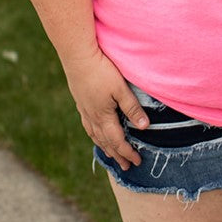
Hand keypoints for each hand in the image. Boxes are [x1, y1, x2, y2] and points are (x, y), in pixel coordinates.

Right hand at [62, 46, 149, 170]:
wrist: (77, 55)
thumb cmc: (101, 70)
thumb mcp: (121, 89)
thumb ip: (132, 108)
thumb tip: (144, 127)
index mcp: (103, 116)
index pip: (117, 141)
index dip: (128, 152)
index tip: (137, 161)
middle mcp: (92, 117)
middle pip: (105, 142)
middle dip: (117, 155)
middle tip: (126, 166)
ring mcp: (84, 110)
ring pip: (95, 135)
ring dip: (105, 147)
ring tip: (111, 155)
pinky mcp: (81, 102)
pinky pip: (88, 126)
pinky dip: (94, 135)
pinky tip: (96, 133)